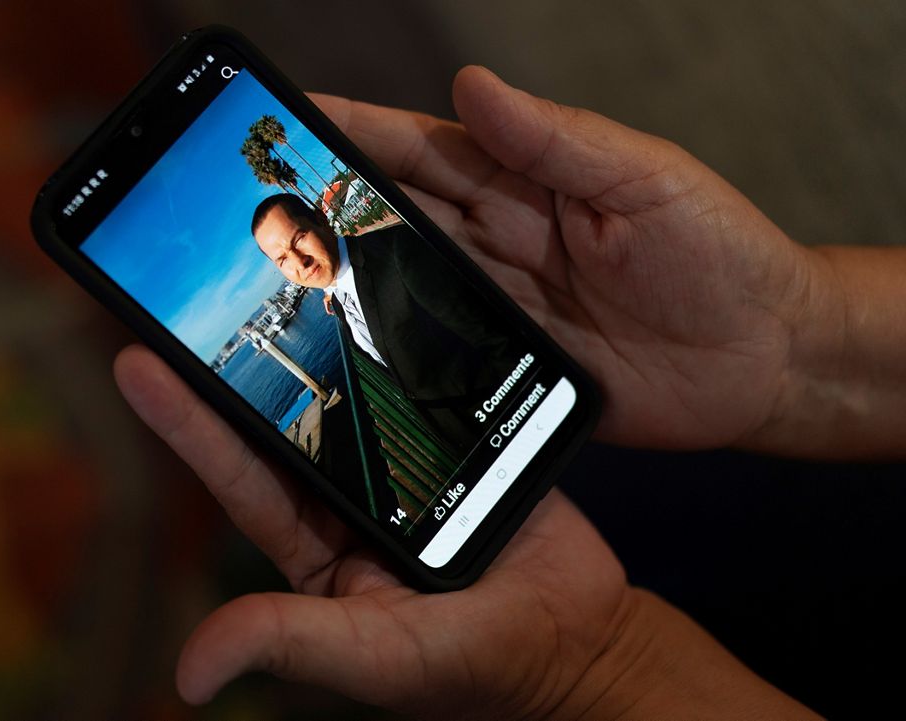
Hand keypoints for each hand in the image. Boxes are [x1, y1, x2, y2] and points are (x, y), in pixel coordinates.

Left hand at [114, 346, 815, 717]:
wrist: (579, 638)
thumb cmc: (473, 664)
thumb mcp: (374, 655)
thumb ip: (289, 644)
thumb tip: (190, 677)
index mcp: (312, 541)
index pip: (237, 472)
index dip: (186, 420)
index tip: (135, 359)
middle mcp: (342, 492)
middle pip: (276, 414)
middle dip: (225, 356)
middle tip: (173, 290)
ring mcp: (394, 457)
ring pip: (339, 384)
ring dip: (303, 331)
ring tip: (259, 263)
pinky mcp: (448, 431)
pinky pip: (410, 377)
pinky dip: (386, 335)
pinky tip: (358, 280)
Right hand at [313, 67, 820, 452]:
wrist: (763, 360)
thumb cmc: (718, 254)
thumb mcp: (643, 180)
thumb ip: (555, 139)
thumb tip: (474, 86)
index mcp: (521, 181)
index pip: (419, 147)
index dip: (351, 131)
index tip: (284, 117)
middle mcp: (493, 239)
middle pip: (388, 214)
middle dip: (317, 200)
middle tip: (247, 198)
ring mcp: (491, 305)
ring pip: (393, 281)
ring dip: (335, 273)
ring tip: (268, 267)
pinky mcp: (498, 368)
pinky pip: (426, 353)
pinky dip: (380, 345)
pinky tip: (336, 344)